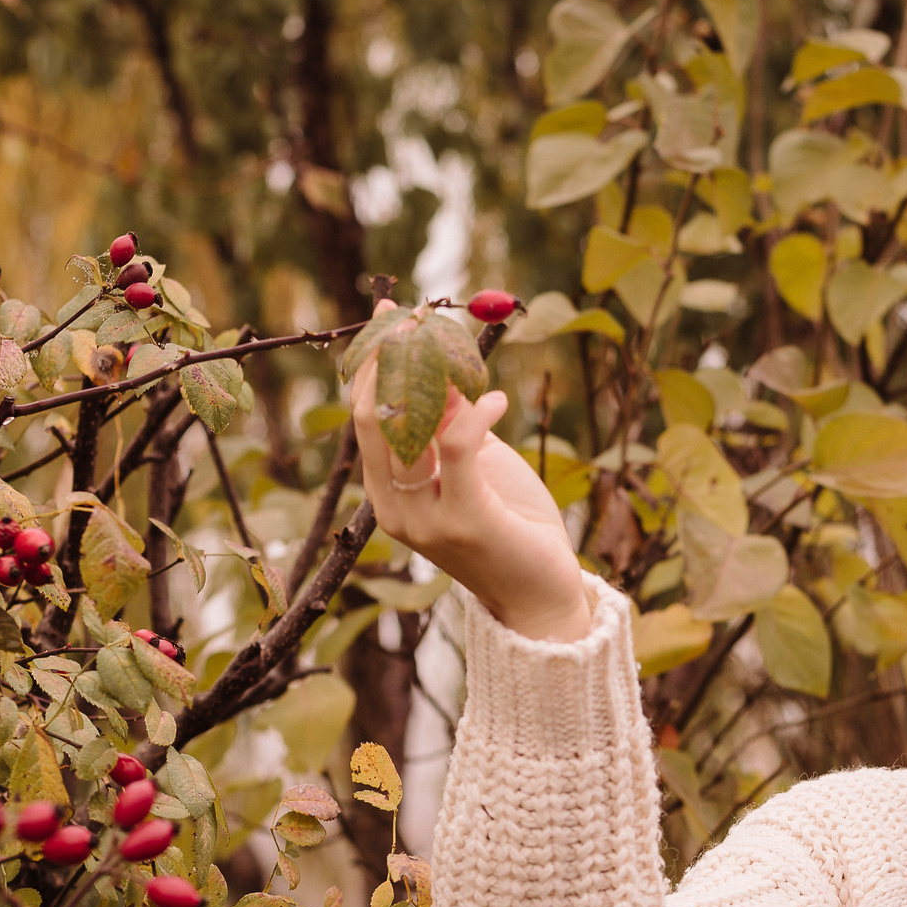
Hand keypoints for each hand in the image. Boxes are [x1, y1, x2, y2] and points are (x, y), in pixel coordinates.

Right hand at [348, 306, 590, 641]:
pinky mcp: (464, 520)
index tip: (391, 313)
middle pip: (373, 416)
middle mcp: (394, 507)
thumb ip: (455, 423)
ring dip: (432, 377)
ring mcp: (423, 518)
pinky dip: (476, 413)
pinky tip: (496, 399)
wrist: (540, 594)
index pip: (365, 416)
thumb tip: (445, 364)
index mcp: (387, 493)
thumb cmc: (512, 526)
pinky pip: (458, 447)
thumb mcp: (479, 464)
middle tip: (415, 316)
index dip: (373, 361)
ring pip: (406, 428)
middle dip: (391, 358)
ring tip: (456, 347)